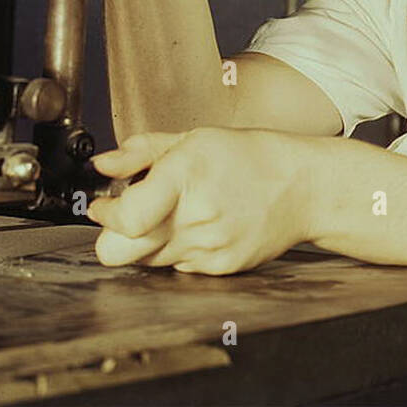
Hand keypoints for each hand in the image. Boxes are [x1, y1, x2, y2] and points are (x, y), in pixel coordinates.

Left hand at [86, 128, 317, 273]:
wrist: (303, 186)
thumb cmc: (249, 157)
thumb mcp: (193, 138)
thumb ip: (140, 151)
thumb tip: (102, 165)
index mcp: (186, 175)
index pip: (125, 218)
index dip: (105, 214)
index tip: (103, 205)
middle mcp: (197, 217)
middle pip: (121, 252)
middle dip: (115, 237)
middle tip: (130, 217)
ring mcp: (210, 247)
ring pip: (146, 261)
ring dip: (149, 242)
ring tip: (176, 214)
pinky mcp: (222, 268)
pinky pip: (178, 267)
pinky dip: (180, 250)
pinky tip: (201, 226)